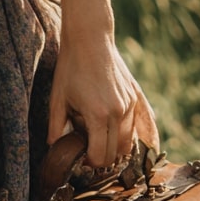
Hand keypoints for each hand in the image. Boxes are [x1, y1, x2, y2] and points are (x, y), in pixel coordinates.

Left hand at [47, 33, 158, 169]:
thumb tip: (54, 148)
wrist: (89, 38)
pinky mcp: (135, 97)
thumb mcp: (58, 98)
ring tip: (102, 140)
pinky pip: (145, 126)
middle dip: (103, 157)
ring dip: (117, 148)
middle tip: (89, 150)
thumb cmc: (71, 67)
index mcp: (97, 115)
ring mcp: (129, 105)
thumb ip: (56, 127)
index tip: (81, 158)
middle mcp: (118, 113)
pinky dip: (142, 139)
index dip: (90, 162)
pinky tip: (143, 148)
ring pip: (129, 143)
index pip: (100, 156)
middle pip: (116, 154)